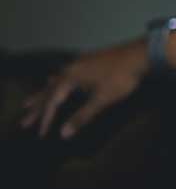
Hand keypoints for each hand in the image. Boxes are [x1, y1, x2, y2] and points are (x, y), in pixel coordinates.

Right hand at [19, 40, 149, 138]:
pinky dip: (55, 83)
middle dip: (36, 108)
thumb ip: (82, 116)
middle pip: (48, 91)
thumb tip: (63, 133)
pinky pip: (63, 74)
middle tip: (23, 121)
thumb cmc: (122, 78)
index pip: (52, 102)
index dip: (46, 119)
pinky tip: (53, 80)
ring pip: (54, 82)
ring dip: (42, 94)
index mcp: (70, 77)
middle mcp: (69, 68)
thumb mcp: (102, 100)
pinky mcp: (86, 61)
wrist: (139, 55)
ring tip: (29, 103)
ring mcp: (78, 63)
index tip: (40, 133)